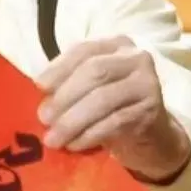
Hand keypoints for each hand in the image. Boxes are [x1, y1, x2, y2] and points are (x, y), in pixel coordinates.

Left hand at [36, 36, 190, 183]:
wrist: (149, 136)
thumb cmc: (110, 108)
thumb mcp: (89, 89)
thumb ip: (68, 84)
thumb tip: (39, 97)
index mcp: (115, 45)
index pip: (83, 50)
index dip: (59, 68)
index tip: (39, 87)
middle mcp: (136, 58)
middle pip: (95, 71)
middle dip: (64, 96)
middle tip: (43, 118)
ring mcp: (147, 83)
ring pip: (103, 99)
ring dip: (72, 121)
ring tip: (53, 139)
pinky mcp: (151, 111)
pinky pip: (115, 122)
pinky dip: (89, 135)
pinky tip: (74, 144)